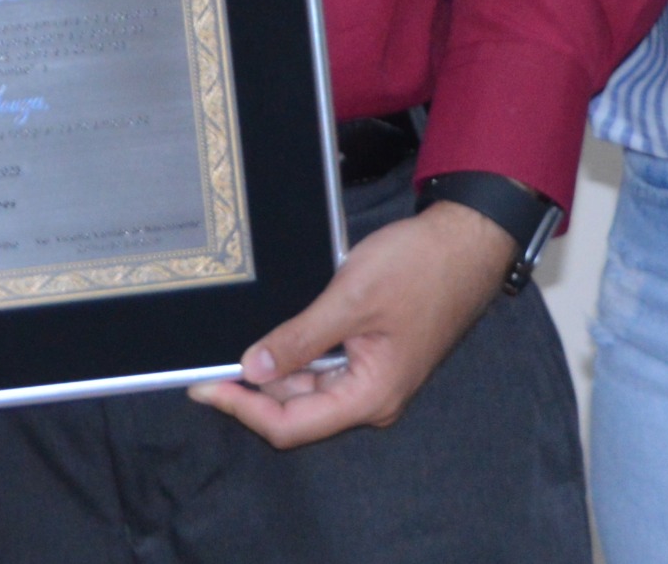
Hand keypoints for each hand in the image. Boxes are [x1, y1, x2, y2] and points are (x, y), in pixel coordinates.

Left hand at [188, 197, 512, 446]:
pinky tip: (273, 332)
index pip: (290, 425)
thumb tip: (252, 370)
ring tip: (232, 342)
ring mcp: (373, 378)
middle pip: (296, 410)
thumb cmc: (418, 267)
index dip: (243, 409)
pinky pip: (324, 366)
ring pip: (308, 387)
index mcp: (370, 397)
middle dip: (251, 388)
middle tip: (206, 358)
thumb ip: (301, 338)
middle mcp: (371, 398)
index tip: (202, 385)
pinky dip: (296, 354)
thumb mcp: (350, 299)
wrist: (465, 242)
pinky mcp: (372, 356)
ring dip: (273, 368)